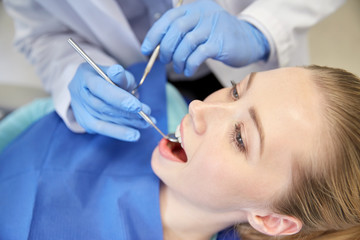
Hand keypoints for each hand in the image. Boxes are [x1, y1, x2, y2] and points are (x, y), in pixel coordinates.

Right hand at [69, 63, 151, 140]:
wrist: (92, 88)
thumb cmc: (108, 77)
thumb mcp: (115, 71)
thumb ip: (119, 74)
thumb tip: (118, 72)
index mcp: (84, 75)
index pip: (100, 88)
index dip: (118, 98)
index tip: (137, 106)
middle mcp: (78, 93)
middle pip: (102, 107)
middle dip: (127, 113)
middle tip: (147, 115)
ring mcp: (80, 109)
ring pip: (104, 120)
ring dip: (128, 123)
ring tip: (146, 123)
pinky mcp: (85, 122)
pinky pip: (104, 129)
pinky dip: (120, 132)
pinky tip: (134, 134)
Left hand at [141, 0, 269, 75]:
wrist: (248, 40)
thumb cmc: (219, 37)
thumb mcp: (200, 28)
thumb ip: (182, 34)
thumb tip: (159, 49)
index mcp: (195, 8)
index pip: (169, 18)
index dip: (154, 34)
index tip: (146, 49)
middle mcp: (204, 14)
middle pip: (176, 30)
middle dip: (166, 49)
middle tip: (165, 60)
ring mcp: (213, 27)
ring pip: (186, 43)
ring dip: (178, 60)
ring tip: (179, 68)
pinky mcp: (220, 43)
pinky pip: (198, 55)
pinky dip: (189, 65)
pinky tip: (188, 71)